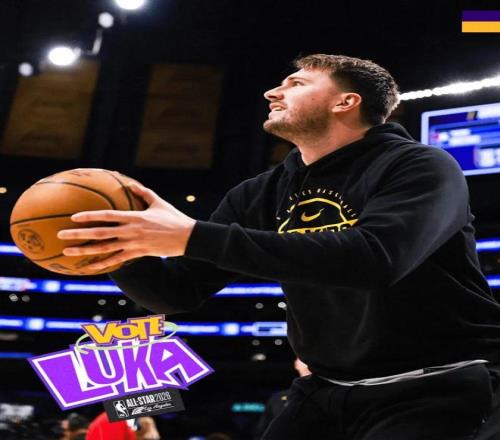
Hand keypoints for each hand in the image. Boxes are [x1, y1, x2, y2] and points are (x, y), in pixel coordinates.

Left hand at [57, 183, 195, 271]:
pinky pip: (117, 261)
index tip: (74, 216)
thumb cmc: (174, 218)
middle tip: (61, 235)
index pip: (107, 216)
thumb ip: (143, 193)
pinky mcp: (139, 254)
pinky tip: (90, 267)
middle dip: (79, 234)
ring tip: (68, 252)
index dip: (90, 216)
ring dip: (85, 250)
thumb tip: (130, 183)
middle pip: (100, 233)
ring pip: (104, 248)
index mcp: (135, 217)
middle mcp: (131, 231)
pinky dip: (103, 264)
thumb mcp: (159, 202)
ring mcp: (134, 244)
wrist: (188, 237)